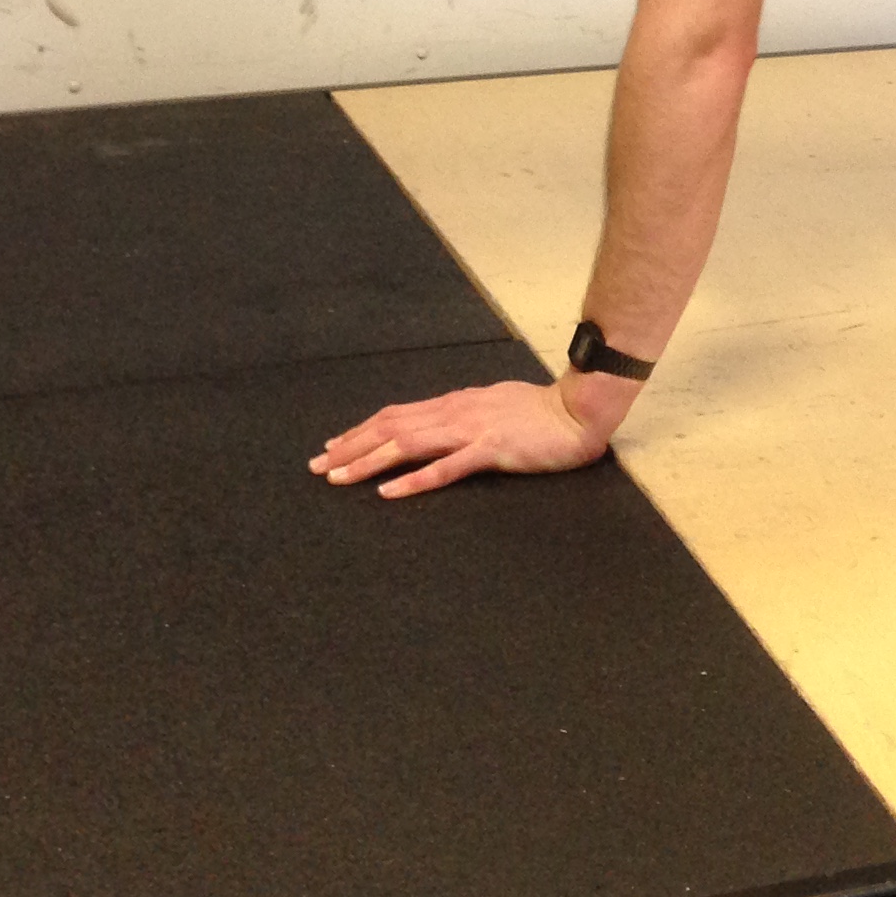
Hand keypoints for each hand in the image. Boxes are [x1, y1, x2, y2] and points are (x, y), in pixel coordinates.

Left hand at [311, 377, 608, 497]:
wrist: (578, 411)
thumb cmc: (541, 412)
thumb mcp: (494, 406)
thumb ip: (466, 416)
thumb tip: (441, 424)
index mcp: (455, 404)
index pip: (397, 415)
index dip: (362, 430)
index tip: (333, 446)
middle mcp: (455, 412)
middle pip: (391, 427)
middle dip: (350, 446)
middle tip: (317, 465)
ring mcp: (471, 430)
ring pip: (407, 444)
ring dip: (368, 461)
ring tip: (338, 477)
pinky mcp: (490, 450)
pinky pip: (445, 468)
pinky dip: (414, 480)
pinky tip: (389, 492)